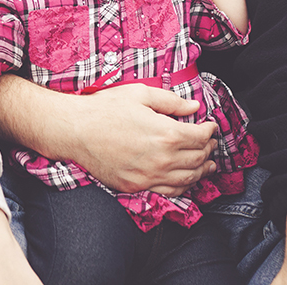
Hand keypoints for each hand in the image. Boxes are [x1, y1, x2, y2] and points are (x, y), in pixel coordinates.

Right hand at [72, 84, 217, 194]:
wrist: (75, 131)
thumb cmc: (104, 109)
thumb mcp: (140, 94)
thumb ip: (170, 101)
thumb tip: (192, 108)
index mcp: (166, 133)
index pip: (200, 137)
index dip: (210, 131)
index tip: (211, 126)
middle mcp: (162, 159)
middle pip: (198, 158)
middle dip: (209, 149)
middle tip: (211, 143)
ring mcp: (149, 176)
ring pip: (188, 179)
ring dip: (202, 171)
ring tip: (209, 165)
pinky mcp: (136, 186)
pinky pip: (169, 191)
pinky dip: (184, 187)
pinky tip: (187, 180)